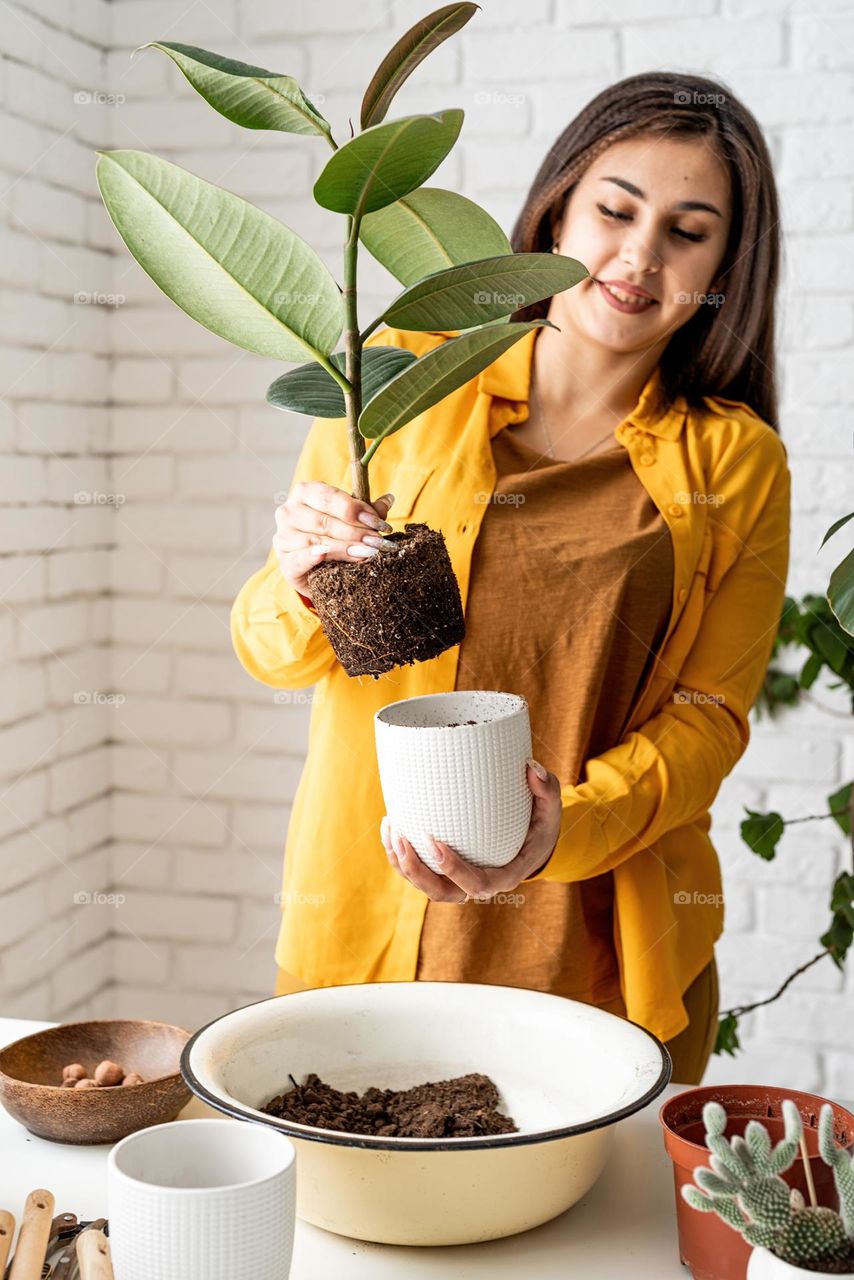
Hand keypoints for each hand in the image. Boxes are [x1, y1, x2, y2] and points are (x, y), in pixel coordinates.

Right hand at [274, 481, 395, 599]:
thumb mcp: (350, 520)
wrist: (315, 569)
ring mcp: (283, 537)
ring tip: (367, 553)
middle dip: (355, 531)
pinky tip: (324, 556)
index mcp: (306, 493)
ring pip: (316, 541)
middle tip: (377, 542)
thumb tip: (389, 499)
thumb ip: (367, 511)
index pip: (329, 497)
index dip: (354, 509)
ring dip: (344, 548)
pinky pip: (298, 558)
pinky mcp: (284, 562)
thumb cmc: (333, 536)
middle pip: (324, 520)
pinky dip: (311, 557)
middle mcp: (289, 512)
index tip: (377, 522)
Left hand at [380, 759, 561, 901]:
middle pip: (442, 893)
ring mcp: (459, 882)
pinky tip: (390, 827)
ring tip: (391, 829)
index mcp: (504, 876)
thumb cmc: (541, 825)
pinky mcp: (446, 873)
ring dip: (402, 864)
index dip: (452, 869)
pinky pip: (420, 873)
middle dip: (417, 871)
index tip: (434, 840)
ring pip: (425, 885)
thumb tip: (530, 768)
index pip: (476, 884)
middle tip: (402, 838)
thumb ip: (546, 789)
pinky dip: (400, 857)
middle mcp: (478, 886)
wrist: (533, 841)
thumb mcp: (551, 809)